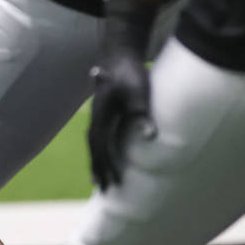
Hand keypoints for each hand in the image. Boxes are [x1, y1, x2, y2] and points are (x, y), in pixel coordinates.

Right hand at [88, 49, 155, 190]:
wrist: (120, 54)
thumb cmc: (129, 72)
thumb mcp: (138, 91)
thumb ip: (142, 112)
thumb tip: (151, 136)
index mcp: (100, 115)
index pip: (101, 146)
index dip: (106, 165)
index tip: (113, 182)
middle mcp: (96, 118)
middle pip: (94, 149)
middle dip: (98, 169)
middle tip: (104, 191)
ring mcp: (99, 115)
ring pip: (95, 144)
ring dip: (98, 162)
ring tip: (101, 181)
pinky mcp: (106, 113)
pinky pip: (102, 138)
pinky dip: (103, 152)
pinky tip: (109, 158)